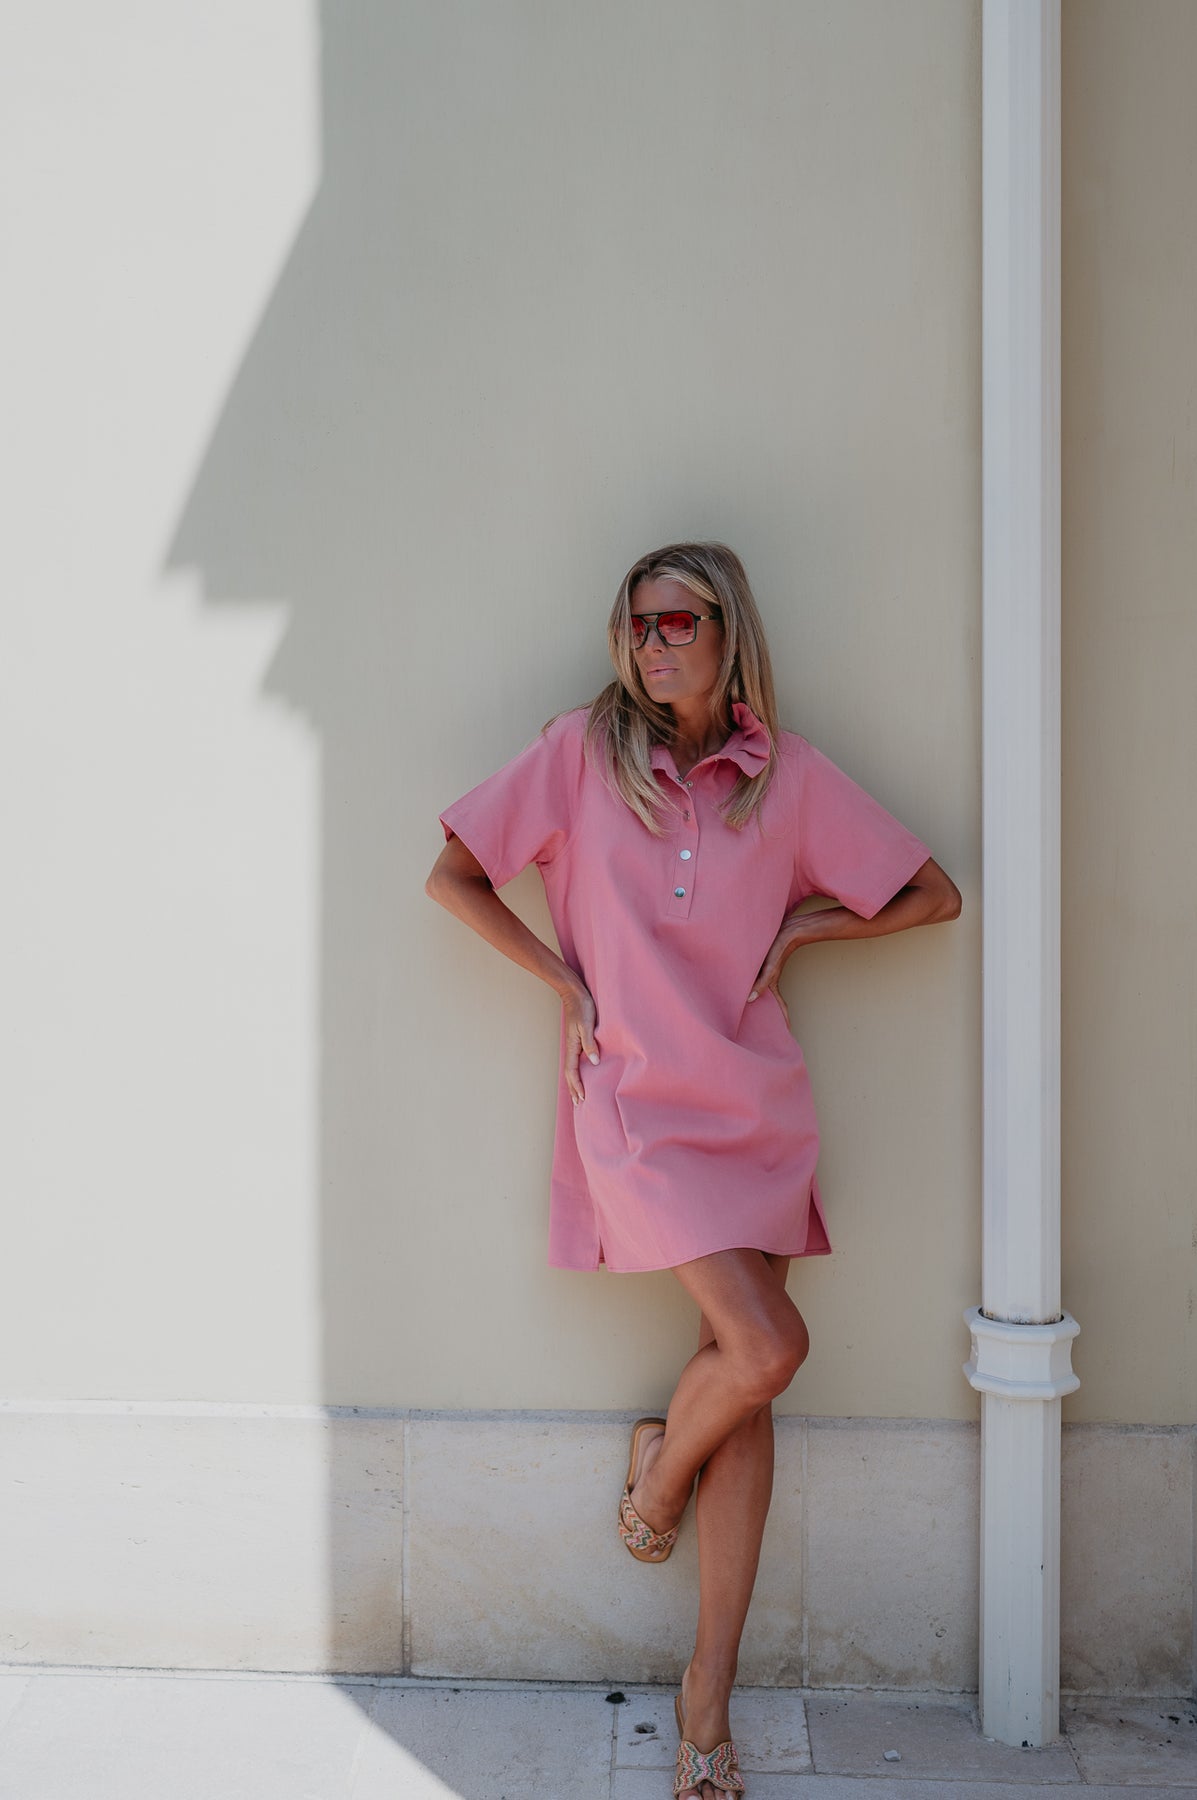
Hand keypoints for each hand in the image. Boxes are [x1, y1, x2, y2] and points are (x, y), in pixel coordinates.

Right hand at [562, 981, 599, 1104]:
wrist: (573, 992)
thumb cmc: (582, 1006)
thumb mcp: (587, 1024)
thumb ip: (590, 1043)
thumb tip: (594, 1062)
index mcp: (572, 1046)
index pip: (573, 1071)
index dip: (577, 1085)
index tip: (583, 1098)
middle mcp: (571, 1048)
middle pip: (570, 1074)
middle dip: (574, 1089)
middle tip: (579, 1104)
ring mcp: (573, 1044)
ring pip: (572, 1068)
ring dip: (574, 1082)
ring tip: (578, 1094)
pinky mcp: (576, 1040)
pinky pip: (575, 1061)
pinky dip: (577, 1072)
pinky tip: (582, 1073)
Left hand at [747, 920, 800, 1026]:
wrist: (788, 930)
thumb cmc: (779, 948)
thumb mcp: (769, 968)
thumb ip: (761, 984)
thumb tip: (750, 1000)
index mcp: (772, 984)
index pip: (780, 1007)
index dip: (783, 1019)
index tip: (787, 1032)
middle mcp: (768, 980)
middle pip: (768, 1001)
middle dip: (767, 1014)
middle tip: (760, 1027)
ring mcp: (765, 972)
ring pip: (760, 990)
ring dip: (756, 998)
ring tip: (747, 1010)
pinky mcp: (761, 963)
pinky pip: (755, 979)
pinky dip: (751, 983)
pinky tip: (742, 983)